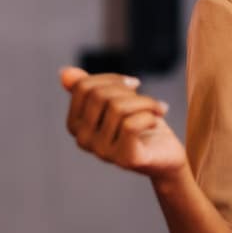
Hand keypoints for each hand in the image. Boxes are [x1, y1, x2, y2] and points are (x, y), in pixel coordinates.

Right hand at [60, 67, 186, 178]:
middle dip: (129, 91)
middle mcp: (83, 140)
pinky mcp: (125, 159)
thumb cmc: (140, 124)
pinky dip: (150, 116)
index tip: (133, 84)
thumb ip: (91, 88)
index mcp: (75, 124)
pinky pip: (131, 125)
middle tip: (148, 100)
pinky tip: (157, 121)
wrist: (167, 155)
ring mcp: (102, 152)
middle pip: (99, 96)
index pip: (83, 87)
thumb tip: (64, 73)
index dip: (112, 79)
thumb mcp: (116, 100)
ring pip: (118, 108)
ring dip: (146, 103)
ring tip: (158, 109)